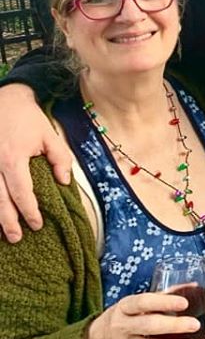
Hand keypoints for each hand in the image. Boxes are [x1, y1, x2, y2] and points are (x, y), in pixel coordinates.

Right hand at [0, 84, 74, 241]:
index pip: (21, 192)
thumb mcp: (50, 136)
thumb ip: (60, 159)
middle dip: (7, 222)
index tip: (37, 224)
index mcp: (14, 158)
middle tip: (17, 238)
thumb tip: (64, 182)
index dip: (29, 211)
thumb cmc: (29, 119)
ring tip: (1, 234)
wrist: (5, 100)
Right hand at [82, 292, 200, 338]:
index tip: (184, 303)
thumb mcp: (137, 301)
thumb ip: (164, 294)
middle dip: (174, 326)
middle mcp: (121, 326)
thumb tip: (193, 287)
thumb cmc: (126, 315)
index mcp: (124, 307)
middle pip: (149, 326)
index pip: (143, 302)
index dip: (164, 302)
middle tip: (195, 324)